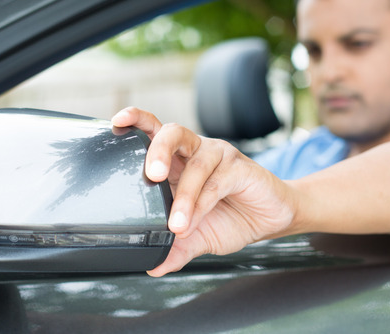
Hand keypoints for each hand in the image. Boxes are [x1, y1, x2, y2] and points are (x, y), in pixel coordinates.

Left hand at [111, 107, 298, 276]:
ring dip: (183, 196)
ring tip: (176, 224)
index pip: (154, 132)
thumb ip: (175, 248)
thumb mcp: (197, 237)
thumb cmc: (232, 217)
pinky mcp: (240, 168)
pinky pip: (217, 182)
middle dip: (158, 149)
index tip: (118, 122)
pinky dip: (202, 204)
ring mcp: (219, 156)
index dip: (137, 122)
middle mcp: (196, 151)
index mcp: (179, 160)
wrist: (272, 219)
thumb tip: (153, 267)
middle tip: (152, 175)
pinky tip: (193, 221)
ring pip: (196, 163)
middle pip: (173, 133)